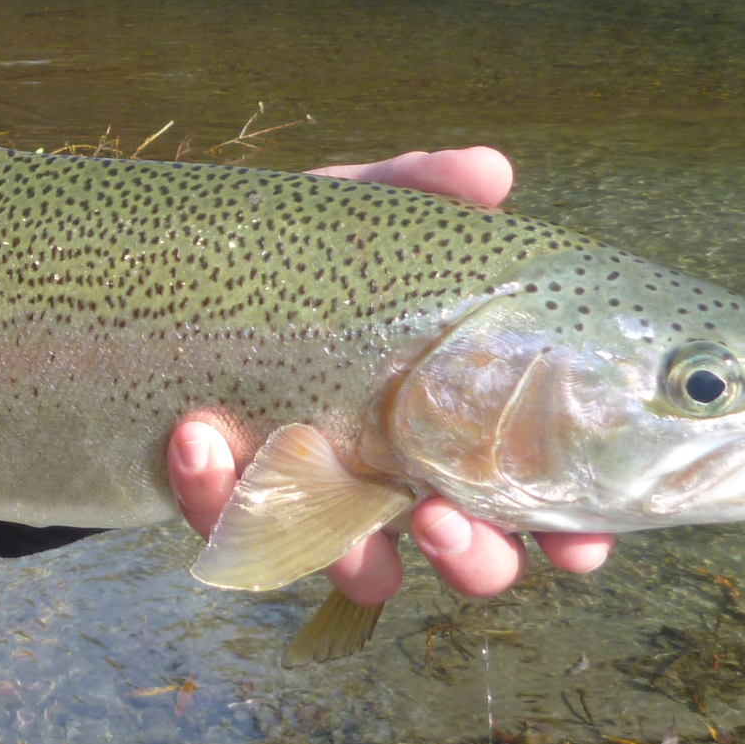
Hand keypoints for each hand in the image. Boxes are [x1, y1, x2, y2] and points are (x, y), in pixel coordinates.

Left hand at [166, 144, 612, 604]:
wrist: (167, 278)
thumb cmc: (294, 256)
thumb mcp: (352, 217)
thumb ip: (419, 190)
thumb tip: (491, 172)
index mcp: (455, 418)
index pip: (537, 497)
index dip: (572, 534)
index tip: (577, 543)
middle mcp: (399, 476)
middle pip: (469, 557)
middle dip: (472, 559)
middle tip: (444, 521)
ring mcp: (316, 499)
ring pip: (360, 571)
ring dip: (356, 557)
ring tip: (340, 510)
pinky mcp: (230, 502)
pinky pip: (226, 522)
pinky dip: (212, 488)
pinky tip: (199, 436)